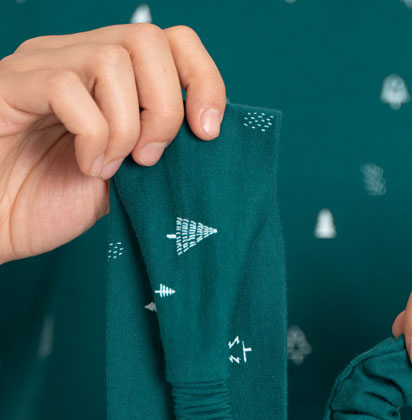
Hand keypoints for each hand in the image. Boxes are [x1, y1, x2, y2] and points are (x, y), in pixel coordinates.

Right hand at [0, 23, 225, 263]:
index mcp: (107, 77)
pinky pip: (67, 87)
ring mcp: (41, 67)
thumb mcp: (122, 181)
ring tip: (111, 166)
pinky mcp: (10, 86)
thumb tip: (203, 143)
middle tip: (149, 158)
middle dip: (166, 106)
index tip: (208, 133)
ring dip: (126, 125)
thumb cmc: (48, 204)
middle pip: (148, 39)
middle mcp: (74, 58)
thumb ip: (157, 154)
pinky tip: (86, 166)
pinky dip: (92, 134)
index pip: (171, 41)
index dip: (203, 80)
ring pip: (112, 58)